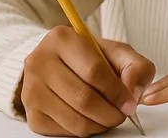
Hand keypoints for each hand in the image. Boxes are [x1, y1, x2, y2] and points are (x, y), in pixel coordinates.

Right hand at [19, 28, 154, 136]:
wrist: (60, 65)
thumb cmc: (91, 59)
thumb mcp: (118, 53)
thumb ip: (136, 67)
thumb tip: (133, 93)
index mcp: (62, 39)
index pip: (94, 71)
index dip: (117, 92)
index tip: (130, 103)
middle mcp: (40, 61)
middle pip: (83, 99)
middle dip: (111, 113)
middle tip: (122, 114)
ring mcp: (31, 89)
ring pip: (74, 120)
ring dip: (99, 125)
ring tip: (108, 117)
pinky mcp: (31, 114)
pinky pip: (63, 132)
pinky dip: (83, 131)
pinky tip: (90, 119)